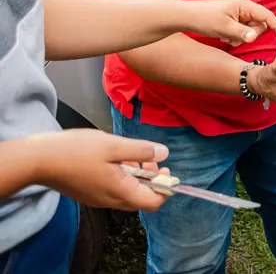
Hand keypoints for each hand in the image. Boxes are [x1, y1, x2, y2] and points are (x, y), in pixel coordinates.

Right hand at [31, 129, 170, 211]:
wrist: (38, 160)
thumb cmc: (77, 151)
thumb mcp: (113, 146)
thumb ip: (141, 150)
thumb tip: (164, 154)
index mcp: (120, 191)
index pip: (153, 203)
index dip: (165, 188)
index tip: (164, 169)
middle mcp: (110, 200)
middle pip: (141, 198)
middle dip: (151, 179)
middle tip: (148, 158)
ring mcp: (98, 198)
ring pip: (127, 192)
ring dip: (135, 176)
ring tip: (131, 154)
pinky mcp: (88, 193)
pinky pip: (113, 189)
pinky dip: (121, 176)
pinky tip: (114, 159)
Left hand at [184, 0, 275, 45]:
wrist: (188, 16)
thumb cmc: (205, 18)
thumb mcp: (224, 28)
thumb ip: (241, 33)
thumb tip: (254, 38)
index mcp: (245, 5)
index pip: (267, 16)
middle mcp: (244, 7)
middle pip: (259, 25)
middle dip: (250, 35)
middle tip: (235, 39)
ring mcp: (239, 13)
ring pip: (250, 29)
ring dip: (241, 37)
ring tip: (227, 38)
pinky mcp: (234, 18)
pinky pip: (242, 30)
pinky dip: (236, 36)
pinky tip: (225, 37)